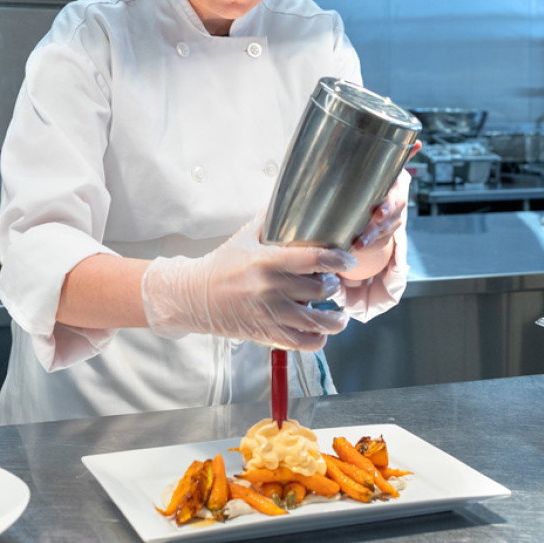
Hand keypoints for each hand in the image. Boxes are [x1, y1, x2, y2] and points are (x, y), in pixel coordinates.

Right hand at [142, 213, 354, 350]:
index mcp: (266, 261)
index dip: (337, 259)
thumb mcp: (245, 237)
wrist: (195, 297)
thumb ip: (270, 220)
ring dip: (335, 319)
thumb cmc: (222, 265)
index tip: (348, 260)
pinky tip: (321, 331)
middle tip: (335, 283)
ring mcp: (269, 315)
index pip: (312, 259)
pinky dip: (318, 339)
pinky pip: (303, 343)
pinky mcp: (266, 335)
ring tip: (340, 314)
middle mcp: (270, 289)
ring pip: (317, 322)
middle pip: (320, 289)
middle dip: (334, 286)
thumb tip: (293, 199)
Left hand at [345, 163, 413, 280]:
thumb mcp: (388, 169)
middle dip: (377, 226)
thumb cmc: (383, 183)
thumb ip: (399, 156)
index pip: (396, 199)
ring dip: (369, 239)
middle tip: (364, 234)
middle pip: (389, 221)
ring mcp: (391, 224)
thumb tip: (418, 141)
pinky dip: (366, 246)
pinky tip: (354, 248)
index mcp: (397, 191)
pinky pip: (376, 243)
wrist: (384, 205)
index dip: (388, 206)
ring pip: (382, 233)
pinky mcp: (382, 237)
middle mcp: (397, 209)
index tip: (378, 212)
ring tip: (357, 243)